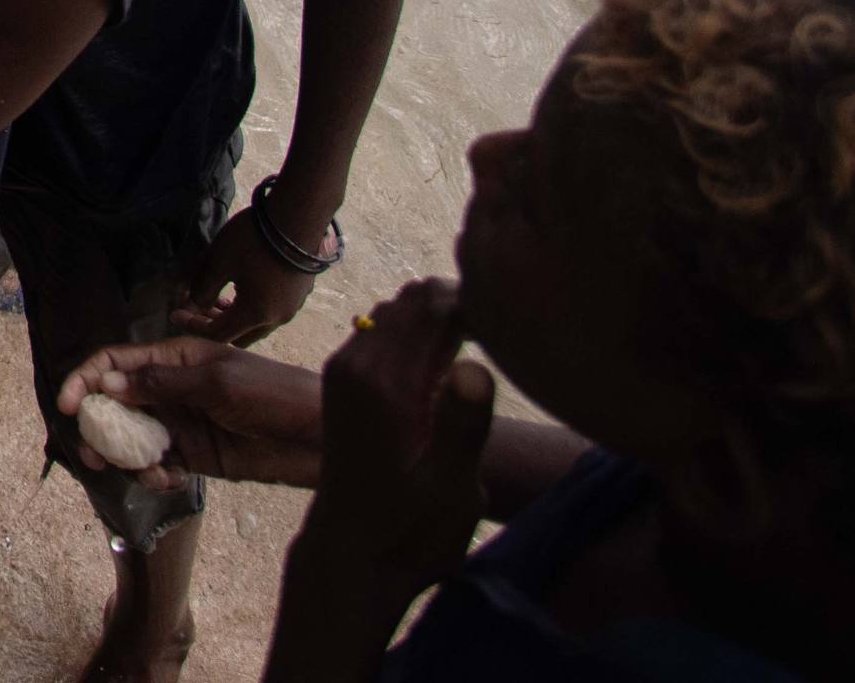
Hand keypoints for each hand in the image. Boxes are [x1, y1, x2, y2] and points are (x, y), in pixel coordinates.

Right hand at [59, 335, 323, 490]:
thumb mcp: (216, 384)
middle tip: (91, 455)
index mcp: (174, 359)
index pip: (116, 363)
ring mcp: (182, 424)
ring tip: (140, 473)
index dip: (85, 379)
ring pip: (133, 439)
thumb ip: (161, 385)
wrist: (317, 438)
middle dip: (97, 427)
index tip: (67, 406)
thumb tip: (107, 383)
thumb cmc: (272, 396)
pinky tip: (166, 480)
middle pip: (115, 403)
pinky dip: (152, 475)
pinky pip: (158, 465)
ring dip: (126, 457)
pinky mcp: (195, 456)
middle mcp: (171, 390)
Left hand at [174, 201, 322, 345]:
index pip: (218, 334)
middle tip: (199, 307)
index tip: (175, 313)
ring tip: (219, 297)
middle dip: (216, 325)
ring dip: (236, 317)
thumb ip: (203, 287)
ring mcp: (293, 307)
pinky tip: (244, 287)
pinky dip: (253, 308)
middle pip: (240, 336)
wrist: (299, 215)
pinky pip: (272, 311)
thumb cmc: (254, 239)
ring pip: (258, 325)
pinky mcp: (301, 294)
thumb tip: (193, 304)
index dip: (193, 326)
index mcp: (255, 314)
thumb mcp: (219, 260)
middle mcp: (277, 318)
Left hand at [285, 280, 495, 625]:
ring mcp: (345, 370)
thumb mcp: (451, 490)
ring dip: (435, 318)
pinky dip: (415, 334)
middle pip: (412, 300)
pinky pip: (382, 332)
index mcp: (385, 383)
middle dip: (456, 304)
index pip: (431, 306)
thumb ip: (464, 426)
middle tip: (498, 336)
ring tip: (477, 347)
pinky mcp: (344, 382)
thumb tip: (474, 364)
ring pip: (395, 311)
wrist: (352, 555)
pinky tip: (444, 364)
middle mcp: (357, 364)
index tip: (510, 326)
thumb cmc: (410, 531)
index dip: (475, 303)